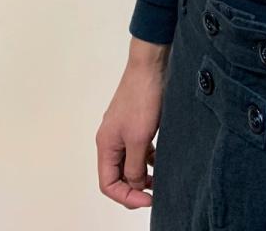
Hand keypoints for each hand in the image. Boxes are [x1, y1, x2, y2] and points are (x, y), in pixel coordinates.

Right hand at [95, 43, 170, 208]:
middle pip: (117, 175)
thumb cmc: (142, 96)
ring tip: (160, 179)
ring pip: (128, 163)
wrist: (151, 65)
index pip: (108, 184)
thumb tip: (135, 184)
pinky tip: (160, 159)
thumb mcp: (139, 138)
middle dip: (134, 187)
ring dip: (142, 174)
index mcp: (105, 144)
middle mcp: (110, 139)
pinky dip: (147, 158)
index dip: (127, 196)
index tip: (148, 199)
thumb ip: (135, 166)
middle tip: (155, 193)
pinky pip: (137, 149)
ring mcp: (122, 130)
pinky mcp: (134, 122)